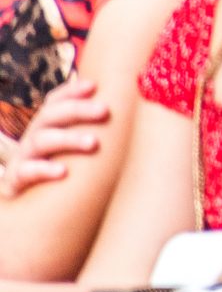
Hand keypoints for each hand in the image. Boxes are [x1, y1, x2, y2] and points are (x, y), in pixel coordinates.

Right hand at [2, 78, 109, 195]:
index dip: (71, 91)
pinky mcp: (16, 181)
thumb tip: (136, 114)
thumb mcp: (73, 149)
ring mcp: (24, 158)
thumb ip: (94, 132)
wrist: (26, 206)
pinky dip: (43, 169)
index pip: (54, 102)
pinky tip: (62, 172)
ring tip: (93, 143)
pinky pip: (25, 172)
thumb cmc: (62, 170)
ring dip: (67, 138)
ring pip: (40, 141)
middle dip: (77, 109)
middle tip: (104, 110)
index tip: (94, 85)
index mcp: (47, 126)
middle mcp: (34, 137)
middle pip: (50, 116)